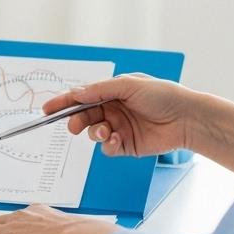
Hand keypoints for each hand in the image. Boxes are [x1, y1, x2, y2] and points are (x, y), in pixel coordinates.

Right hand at [47, 73, 195, 157]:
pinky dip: (107, 145)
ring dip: (94, 133)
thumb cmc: (162, 95)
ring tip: (104, 131)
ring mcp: (119, 128)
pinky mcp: (126, 145)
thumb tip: (75, 93)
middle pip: (84, 116)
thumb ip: (99, 90)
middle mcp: (113, 110)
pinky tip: (116, 140)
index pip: (82, 97)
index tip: (47, 110)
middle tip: (73, 125)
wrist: (186, 118)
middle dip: (76, 120)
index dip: (64, 102)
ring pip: (93, 133)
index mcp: (112, 92)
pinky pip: (107, 148)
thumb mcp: (128, 84)